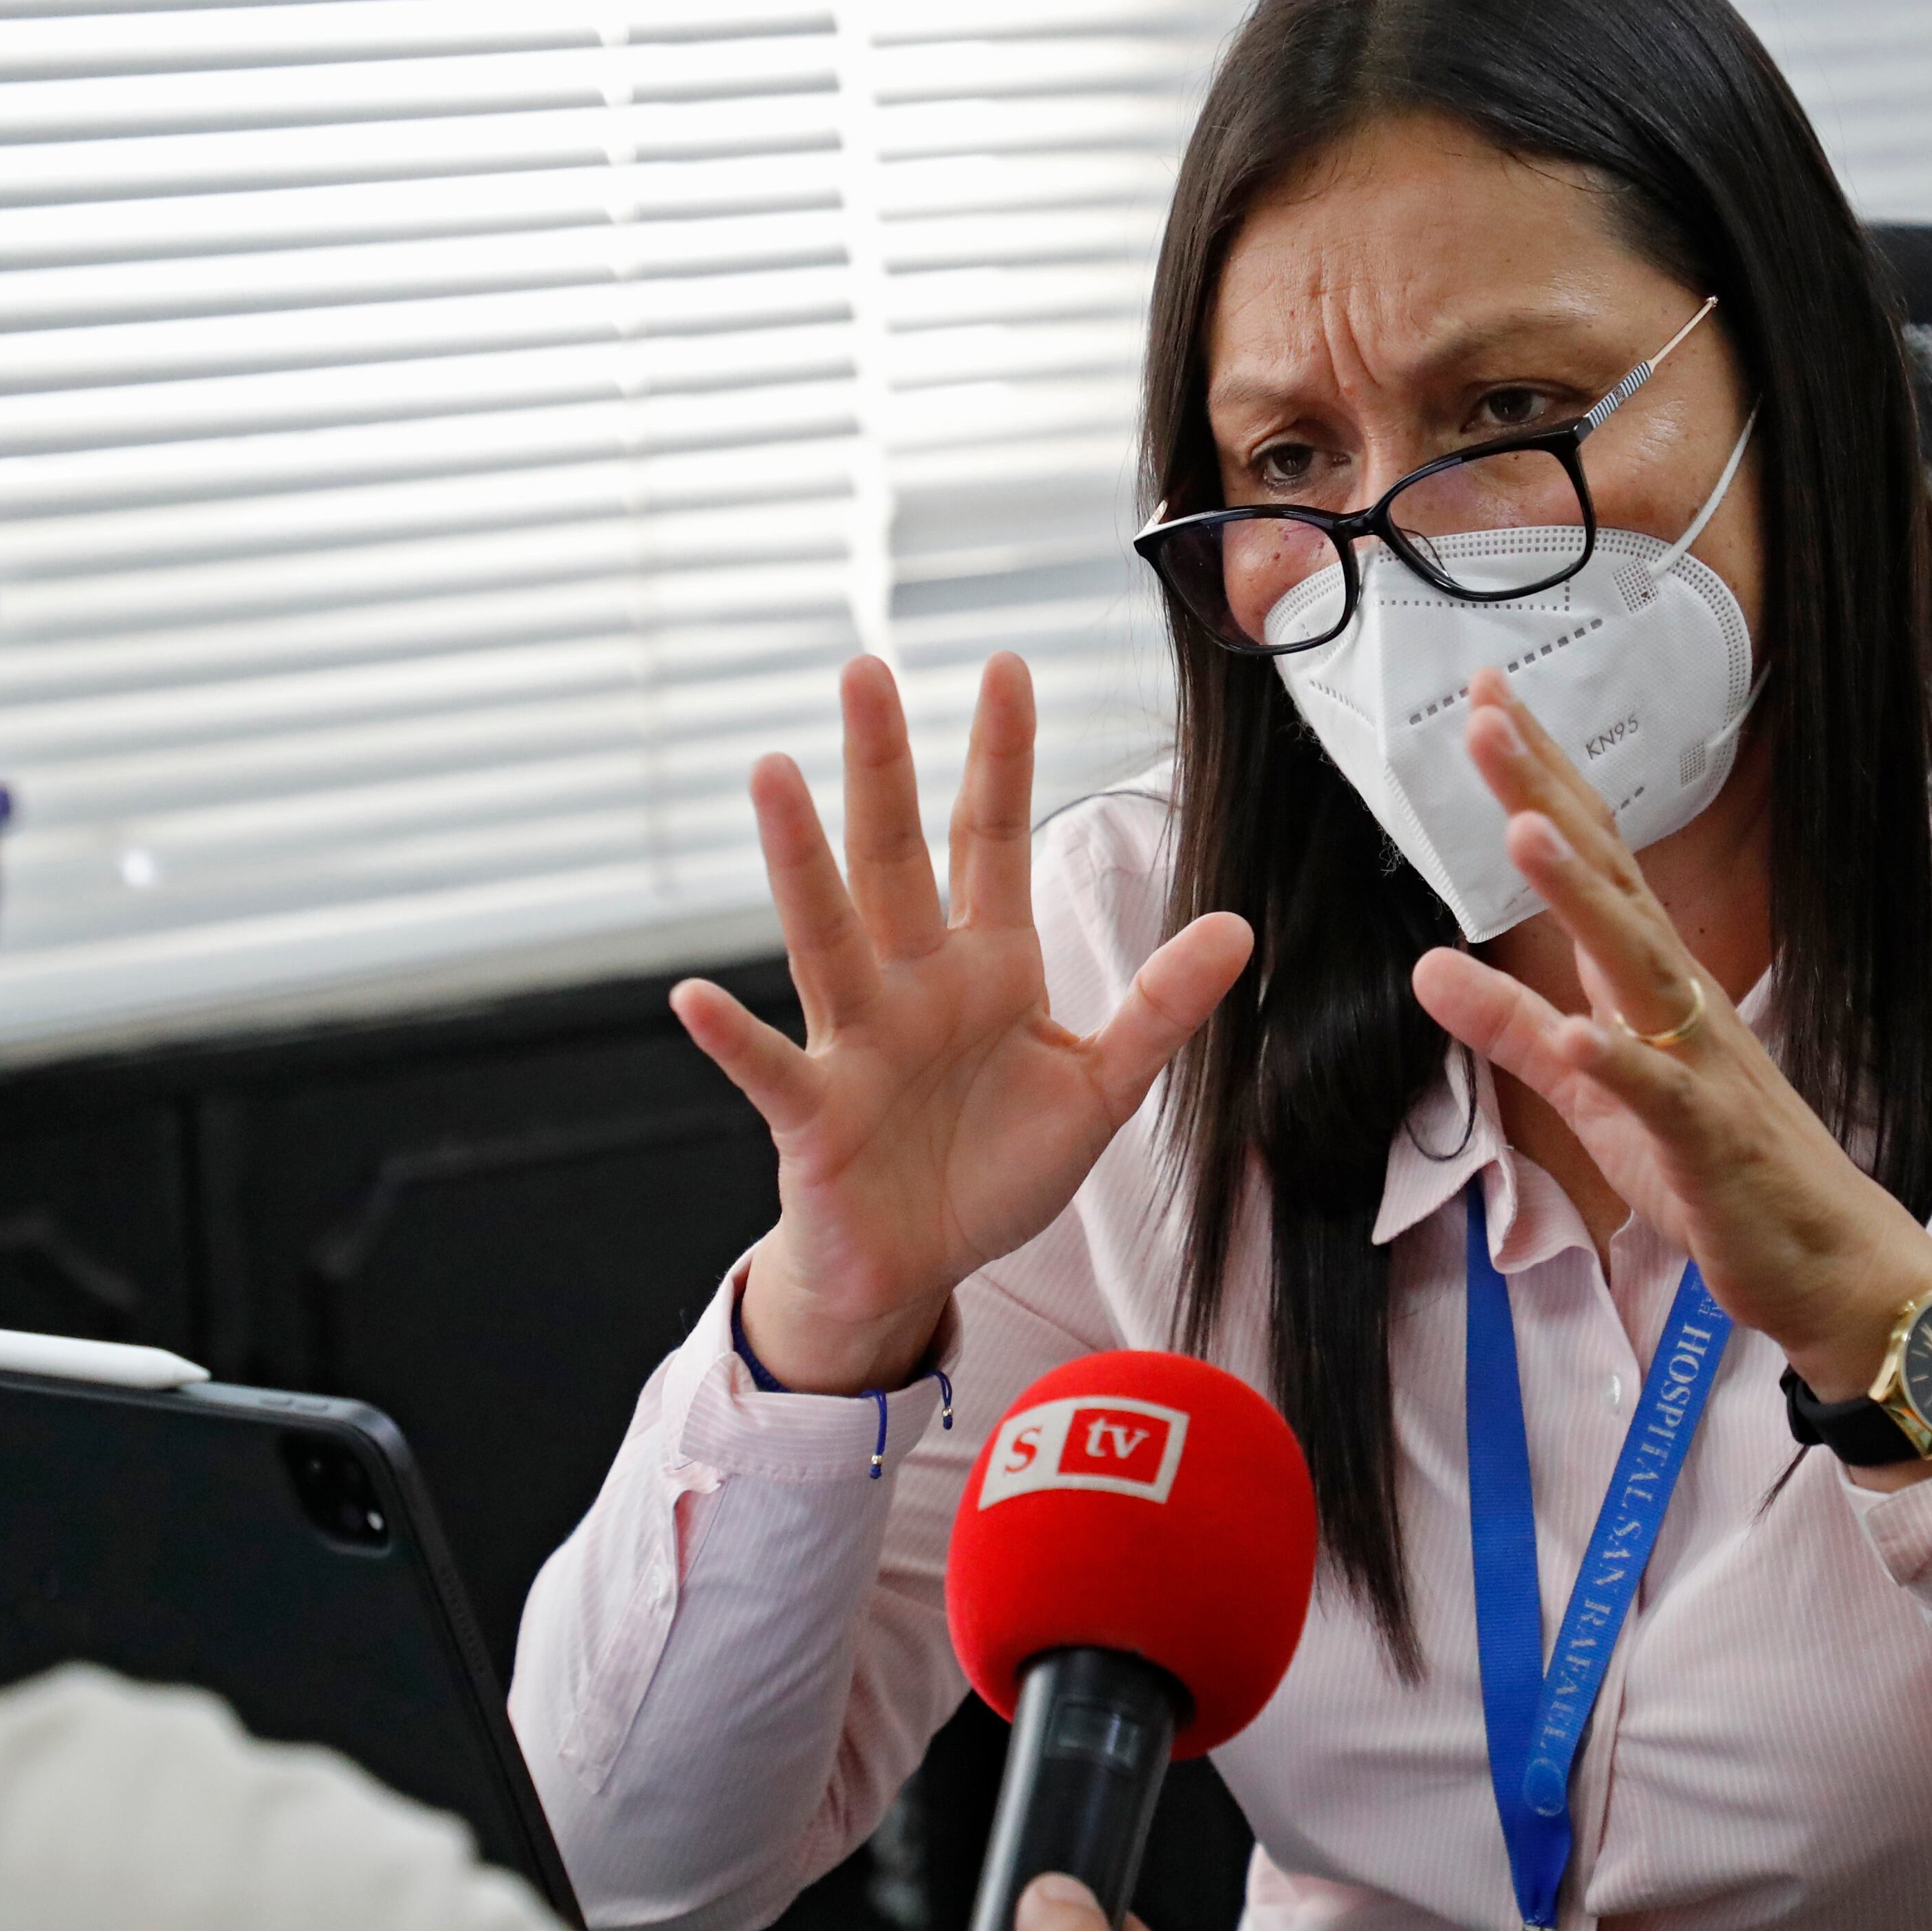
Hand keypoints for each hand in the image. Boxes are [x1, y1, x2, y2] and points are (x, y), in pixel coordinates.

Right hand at [678, 654, 1253, 1392]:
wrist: (920, 1265)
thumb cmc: (995, 1169)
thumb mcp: (1101, 1089)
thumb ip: (1161, 1009)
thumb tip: (1237, 927)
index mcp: (984, 965)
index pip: (990, 838)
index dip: (1000, 757)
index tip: (1007, 665)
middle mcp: (911, 984)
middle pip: (893, 858)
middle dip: (882, 767)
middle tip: (866, 669)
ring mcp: (856, 1042)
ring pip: (825, 935)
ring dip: (798, 859)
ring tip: (772, 774)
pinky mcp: (815, 1115)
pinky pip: (772, 1068)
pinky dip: (734, 1037)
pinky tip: (695, 997)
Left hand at [1408, 669, 1931, 1404]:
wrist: (1820, 1258)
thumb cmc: (1707, 1166)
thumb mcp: (1584, 1090)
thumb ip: (1507, 1025)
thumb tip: (1426, 964)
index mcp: (1644, 981)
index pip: (1589, 858)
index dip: (1538, 781)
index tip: (1489, 702)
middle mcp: (1677, 999)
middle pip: (1609, 880)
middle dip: (1547, 798)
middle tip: (1488, 719)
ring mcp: (1701, 1063)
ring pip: (1638, 964)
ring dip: (1582, 898)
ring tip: (1523, 832)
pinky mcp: (1711, 1139)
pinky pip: (1663, 1096)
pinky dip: (1621, 1063)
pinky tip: (1576, 1031)